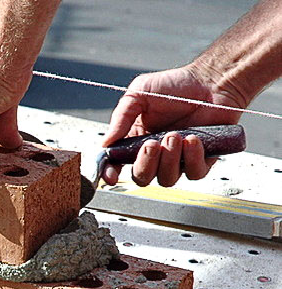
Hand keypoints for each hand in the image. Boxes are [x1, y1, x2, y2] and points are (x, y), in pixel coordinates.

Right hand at [102, 65, 243, 186]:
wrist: (212, 80)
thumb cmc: (176, 85)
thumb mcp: (139, 93)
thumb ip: (120, 118)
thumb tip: (106, 143)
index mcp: (135, 141)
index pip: (118, 165)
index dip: (112, 173)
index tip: (112, 175)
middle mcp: (155, 154)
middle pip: (142, 178)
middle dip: (145, 164)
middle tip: (153, 143)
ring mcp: (178, 159)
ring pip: (167, 179)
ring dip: (169, 160)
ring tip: (176, 135)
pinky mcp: (201, 160)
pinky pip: (194, 173)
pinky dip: (192, 158)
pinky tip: (193, 139)